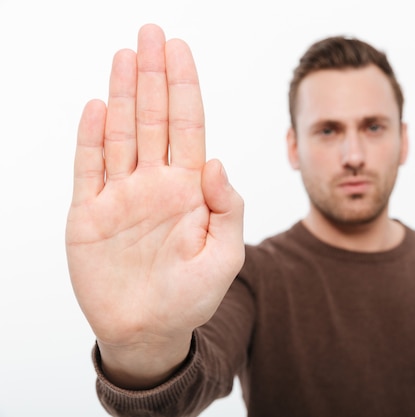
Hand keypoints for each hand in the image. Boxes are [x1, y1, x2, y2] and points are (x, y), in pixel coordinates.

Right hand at [65, 24, 243, 387]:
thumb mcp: (226, 256)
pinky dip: (91, 137)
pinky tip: (96, 105)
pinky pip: (88, 168)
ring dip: (122, 94)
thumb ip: (229, 207)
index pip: (188, 127)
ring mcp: (121, 196)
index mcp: (189, 190)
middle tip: (152, 34)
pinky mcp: (89, 215)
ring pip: (121, 133)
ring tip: (126, 56)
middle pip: (154, 118)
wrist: (150, 332)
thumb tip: (217, 159)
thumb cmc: (193, 297)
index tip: (181, 50)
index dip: (184, 88)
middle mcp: (155, 184)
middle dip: (154, 76)